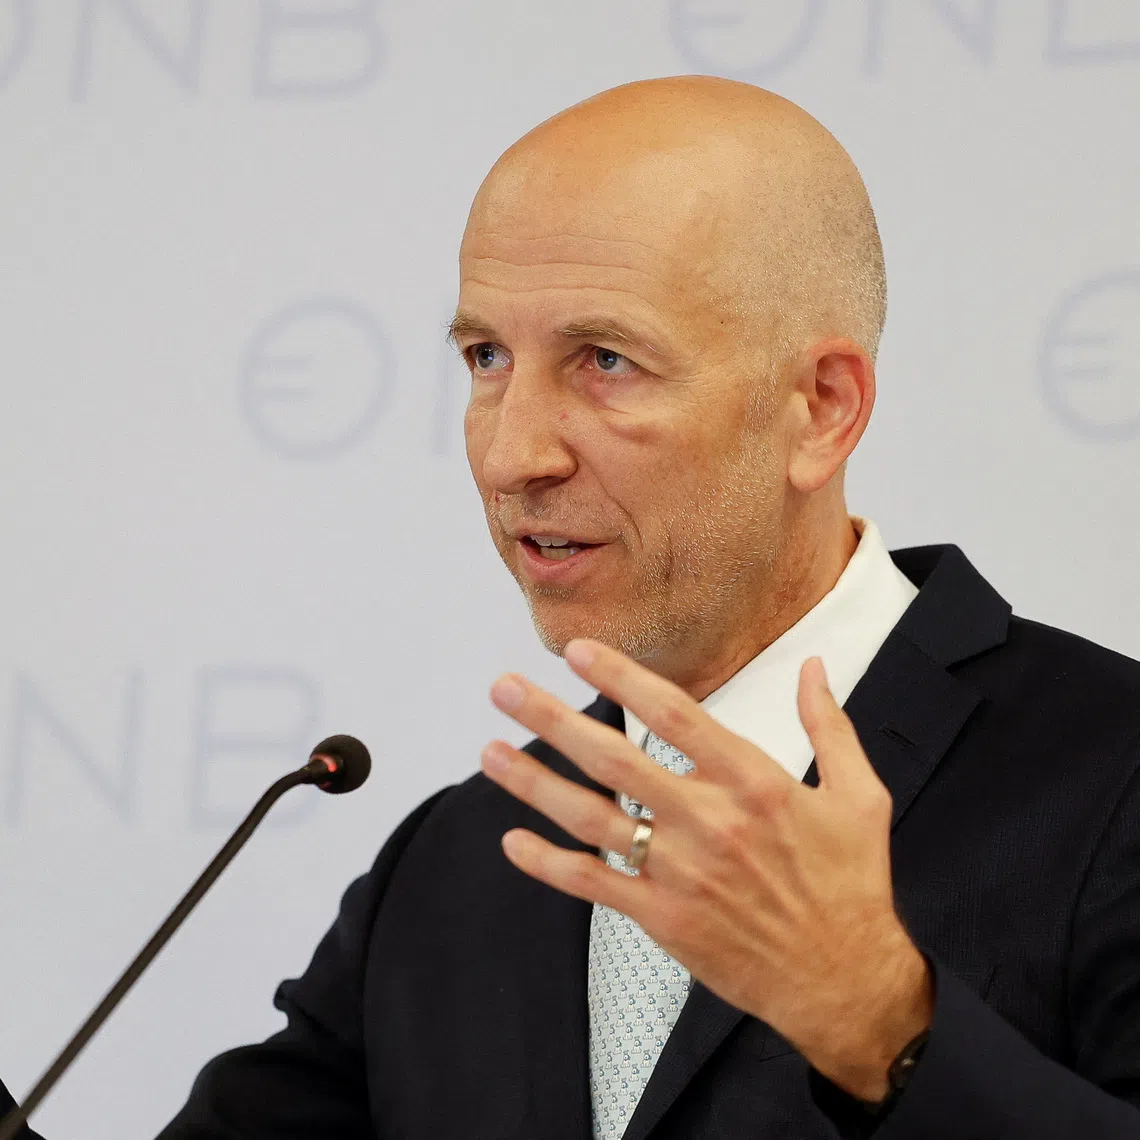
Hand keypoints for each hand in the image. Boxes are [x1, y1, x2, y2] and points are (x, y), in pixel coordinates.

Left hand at [480, 639, 932, 1101]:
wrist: (844, 980)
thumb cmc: (851, 885)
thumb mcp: (859, 796)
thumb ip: (830, 725)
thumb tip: (814, 667)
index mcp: (754, 783)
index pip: (674, 714)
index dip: (621, 678)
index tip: (579, 652)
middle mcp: (709, 822)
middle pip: (614, 759)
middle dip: (551, 719)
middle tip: (505, 689)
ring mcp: (680, 873)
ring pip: (590, 819)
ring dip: (534, 784)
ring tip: (490, 751)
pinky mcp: (664, 918)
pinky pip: (595, 885)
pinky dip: (549, 864)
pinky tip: (513, 841)